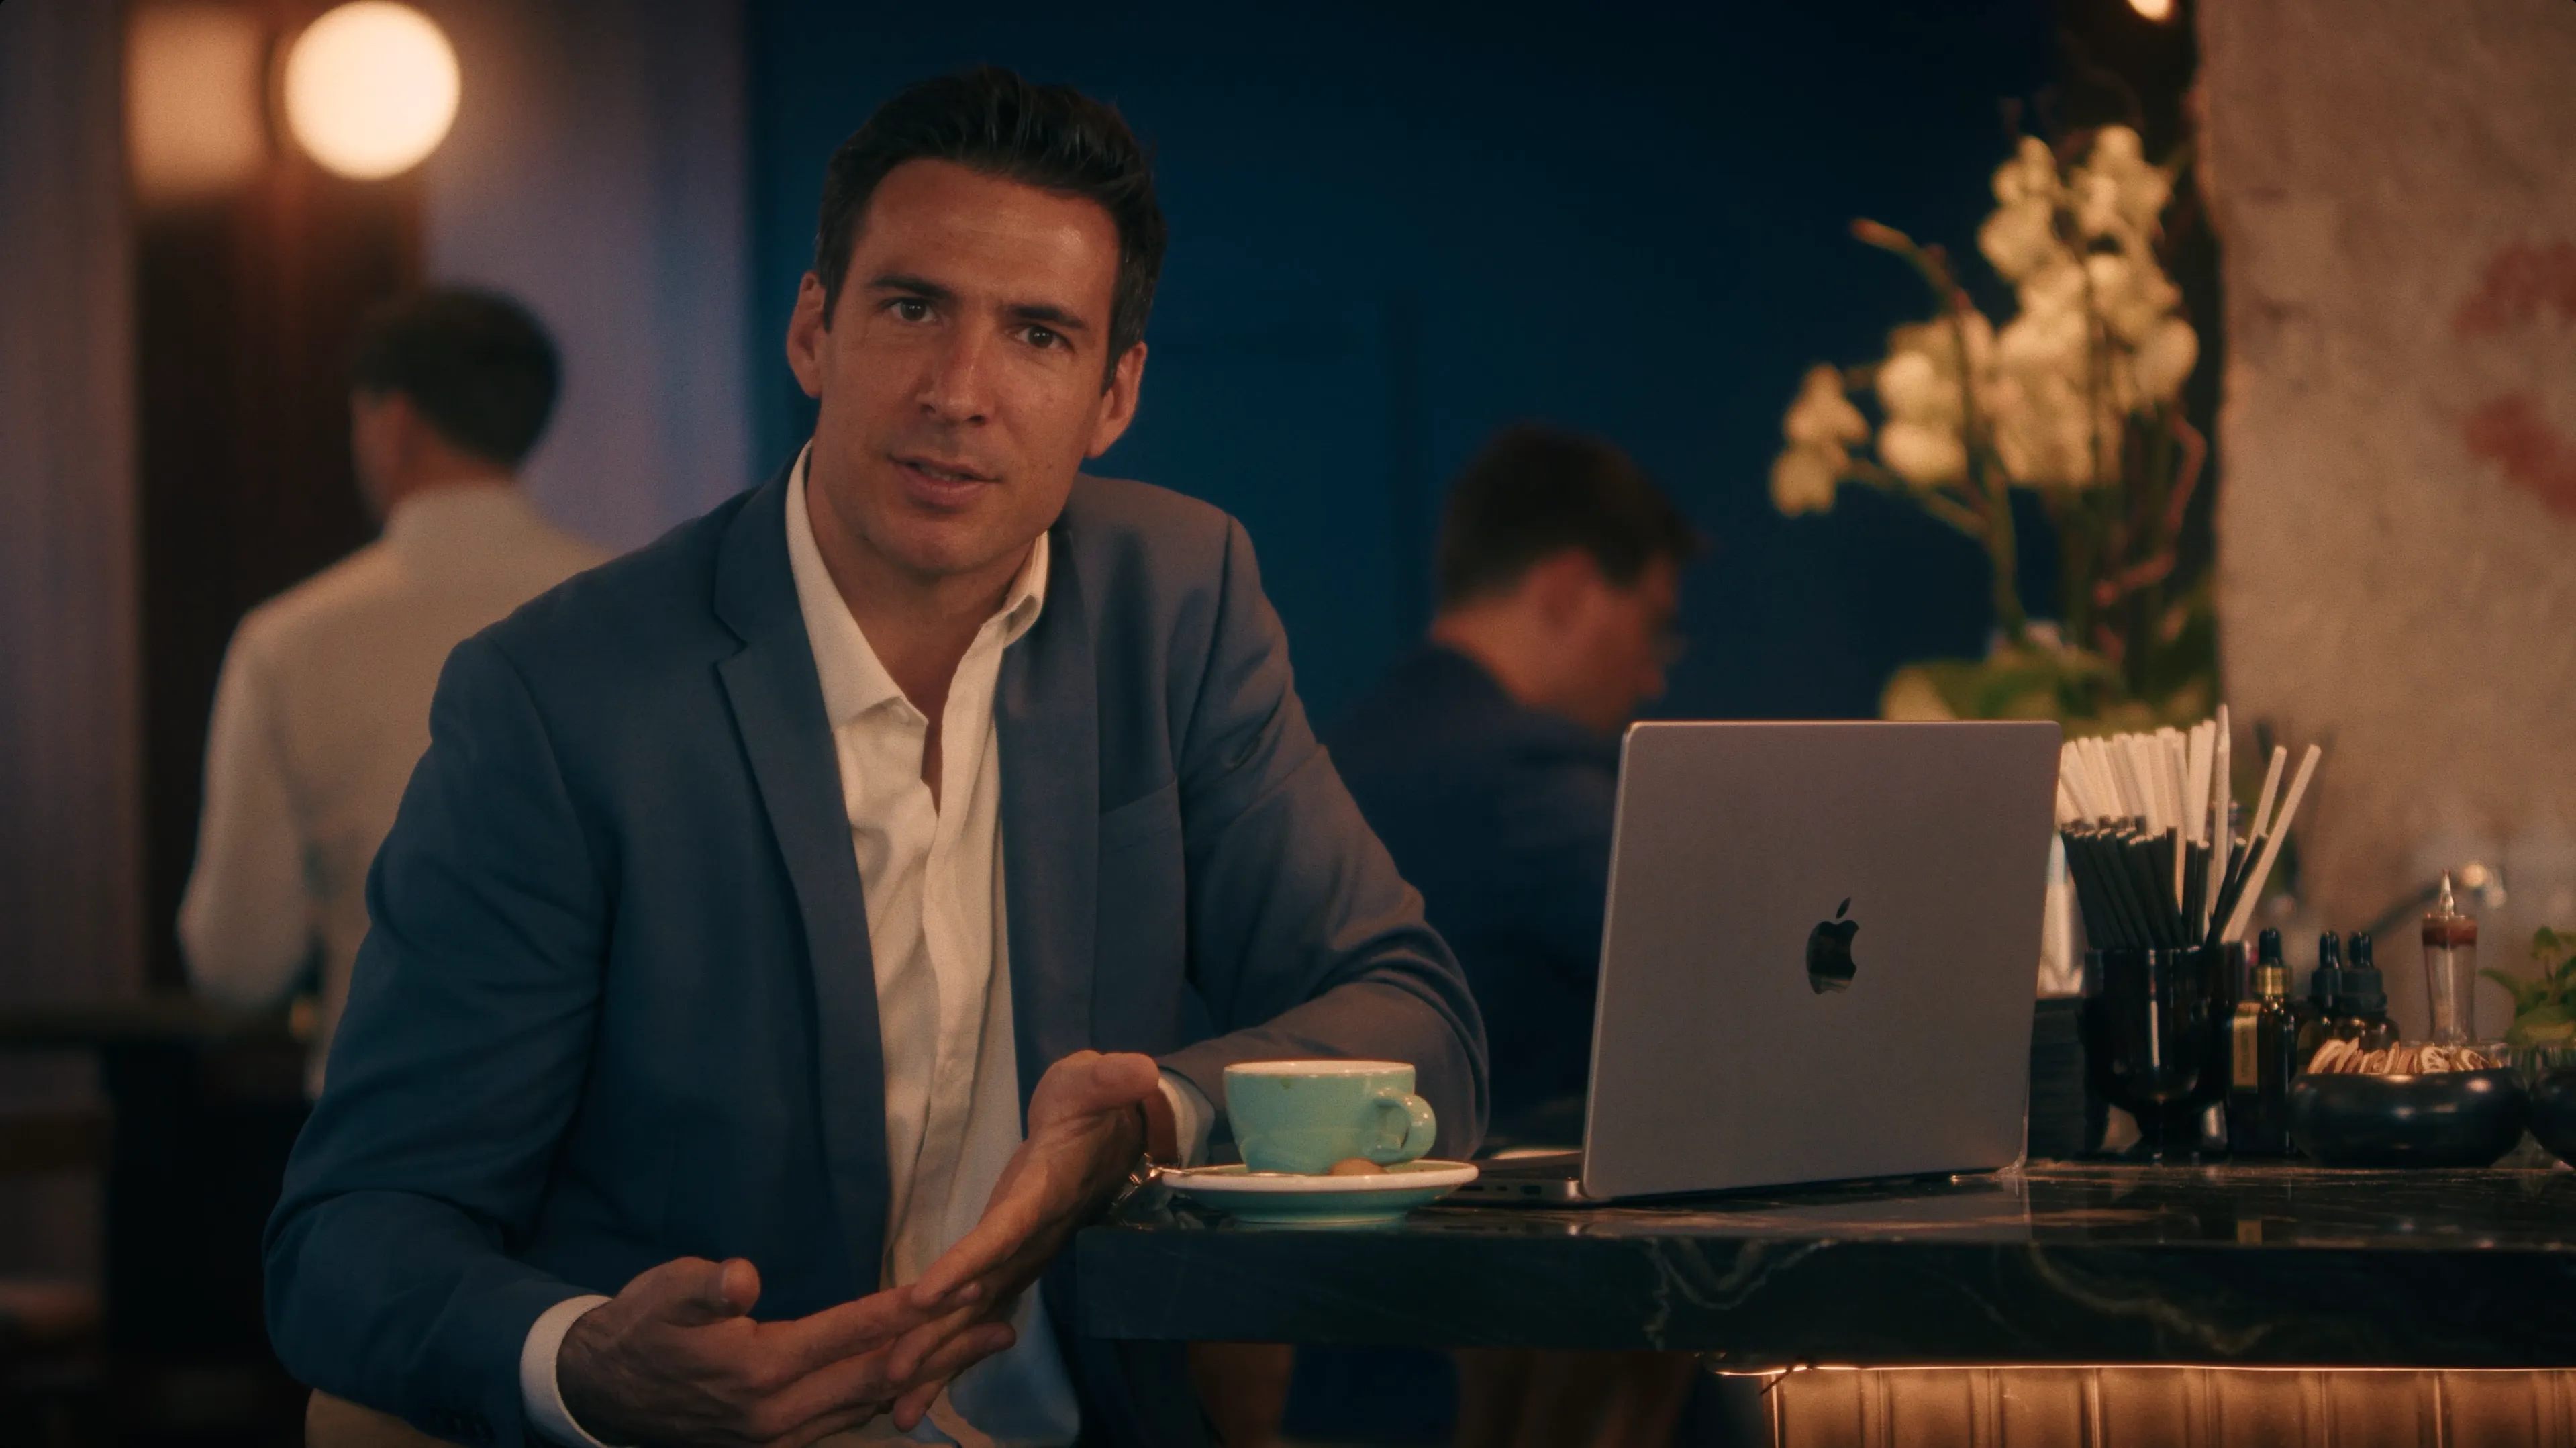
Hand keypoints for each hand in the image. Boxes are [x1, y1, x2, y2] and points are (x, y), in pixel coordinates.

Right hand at [556, 1255, 1013, 1447]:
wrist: (601, 1392)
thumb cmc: (638, 1330)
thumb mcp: (661, 1294)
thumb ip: (704, 1287)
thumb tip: (741, 1279)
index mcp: (760, 1371)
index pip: (851, 1334)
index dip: (907, 1309)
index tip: (961, 1284)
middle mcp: (780, 1415)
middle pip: (878, 1379)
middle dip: (944, 1351)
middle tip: (1004, 1326)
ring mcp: (782, 1438)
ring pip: (870, 1405)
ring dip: (928, 1379)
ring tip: (979, 1349)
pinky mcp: (778, 1444)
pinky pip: (848, 1423)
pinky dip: (890, 1400)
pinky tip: (921, 1383)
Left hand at [876, 1050, 1160, 1429]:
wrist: (1115, 1134)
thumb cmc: (1092, 1102)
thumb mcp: (1093, 1080)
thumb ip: (1109, 1079)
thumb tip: (1139, 1069)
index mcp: (1044, 1193)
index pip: (1005, 1231)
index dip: (971, 1261)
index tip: (931, 1296)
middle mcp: (1034, 1237)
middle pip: (983, 1291)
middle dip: (942, 1335)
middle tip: (894, 1375)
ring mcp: (1024, 1256)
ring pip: (978, 1315)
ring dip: (940, 1357)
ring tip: (898, 1406)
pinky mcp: (1012, 1263)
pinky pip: (979, 1313)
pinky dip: (950, 1349)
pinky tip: (918, 1387)